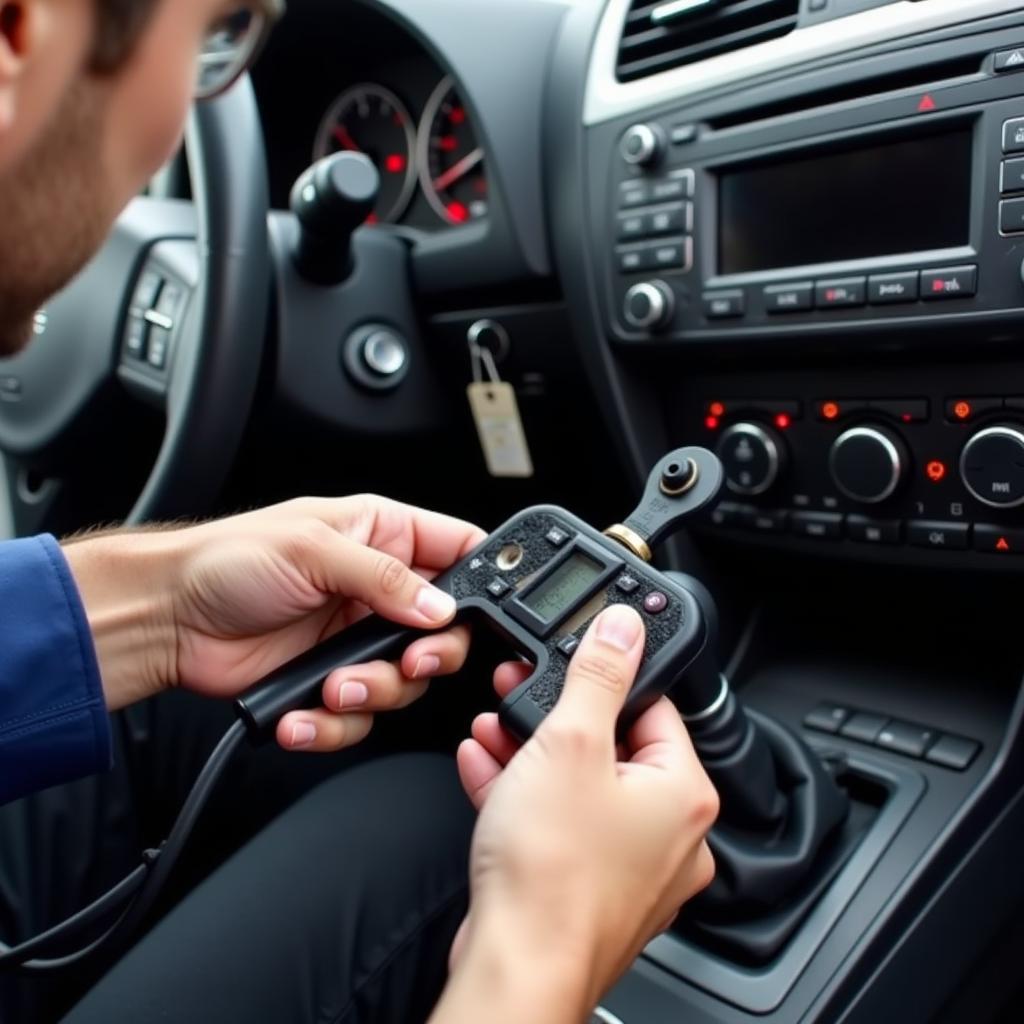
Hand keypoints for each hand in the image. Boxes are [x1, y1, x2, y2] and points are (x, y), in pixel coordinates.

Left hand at [64, 496, 484, 751]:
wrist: (168, 618)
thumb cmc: (226, 560)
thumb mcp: (311, 549)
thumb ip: (383, 577)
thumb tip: (439, 608)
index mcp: (383, 536)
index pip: (460, 552)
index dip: (483, 583)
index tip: (482, 615)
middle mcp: (378, 588)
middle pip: (445, 632)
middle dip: (430, 655)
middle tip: (408, 660)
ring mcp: (356, 638)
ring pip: (406, 681)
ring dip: (375, 692)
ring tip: (334, 685)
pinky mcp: (330, 681)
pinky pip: (359, 716)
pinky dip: (334, 723)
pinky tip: (303, 711)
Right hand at [431, 605, 718, 1023]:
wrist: (516, 968)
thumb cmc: (553, 873)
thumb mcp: (570, 743)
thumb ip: (598, 676)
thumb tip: (624, 629)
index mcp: (684, 795)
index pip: (657, 709)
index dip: (607, 678)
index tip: (572, 661)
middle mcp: (669, 837)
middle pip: (614, 749)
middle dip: (556, 717)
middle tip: (522, 691)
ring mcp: (628, 869)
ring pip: (580, 788)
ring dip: (532, 753)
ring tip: (494, 726)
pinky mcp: (586, 890)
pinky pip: (558, 826)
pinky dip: (523, 795)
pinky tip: (485, 768)